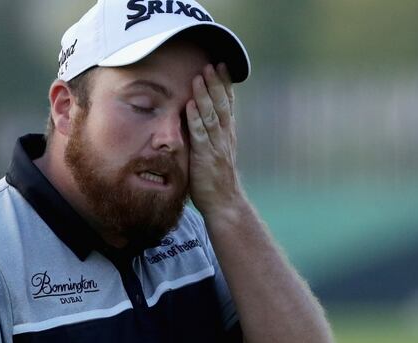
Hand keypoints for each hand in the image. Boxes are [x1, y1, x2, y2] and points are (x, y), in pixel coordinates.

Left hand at [186, 63, 244, 217]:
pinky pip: (201, 135)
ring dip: (205, 95)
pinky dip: (195, 119)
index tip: (223, 66)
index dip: (225, 85)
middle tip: (212, 63)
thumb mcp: (214, 154)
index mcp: (227, 135)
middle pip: (222, 105)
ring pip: (212, 116)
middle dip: (217, 83)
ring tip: (200, 77)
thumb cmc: (215, 181)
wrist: (224, 204)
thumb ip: (208, 137)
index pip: (228, 105)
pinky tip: (190, 105)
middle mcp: (224, 137)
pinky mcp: (205, 157)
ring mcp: (216, 147)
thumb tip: (197, 119)